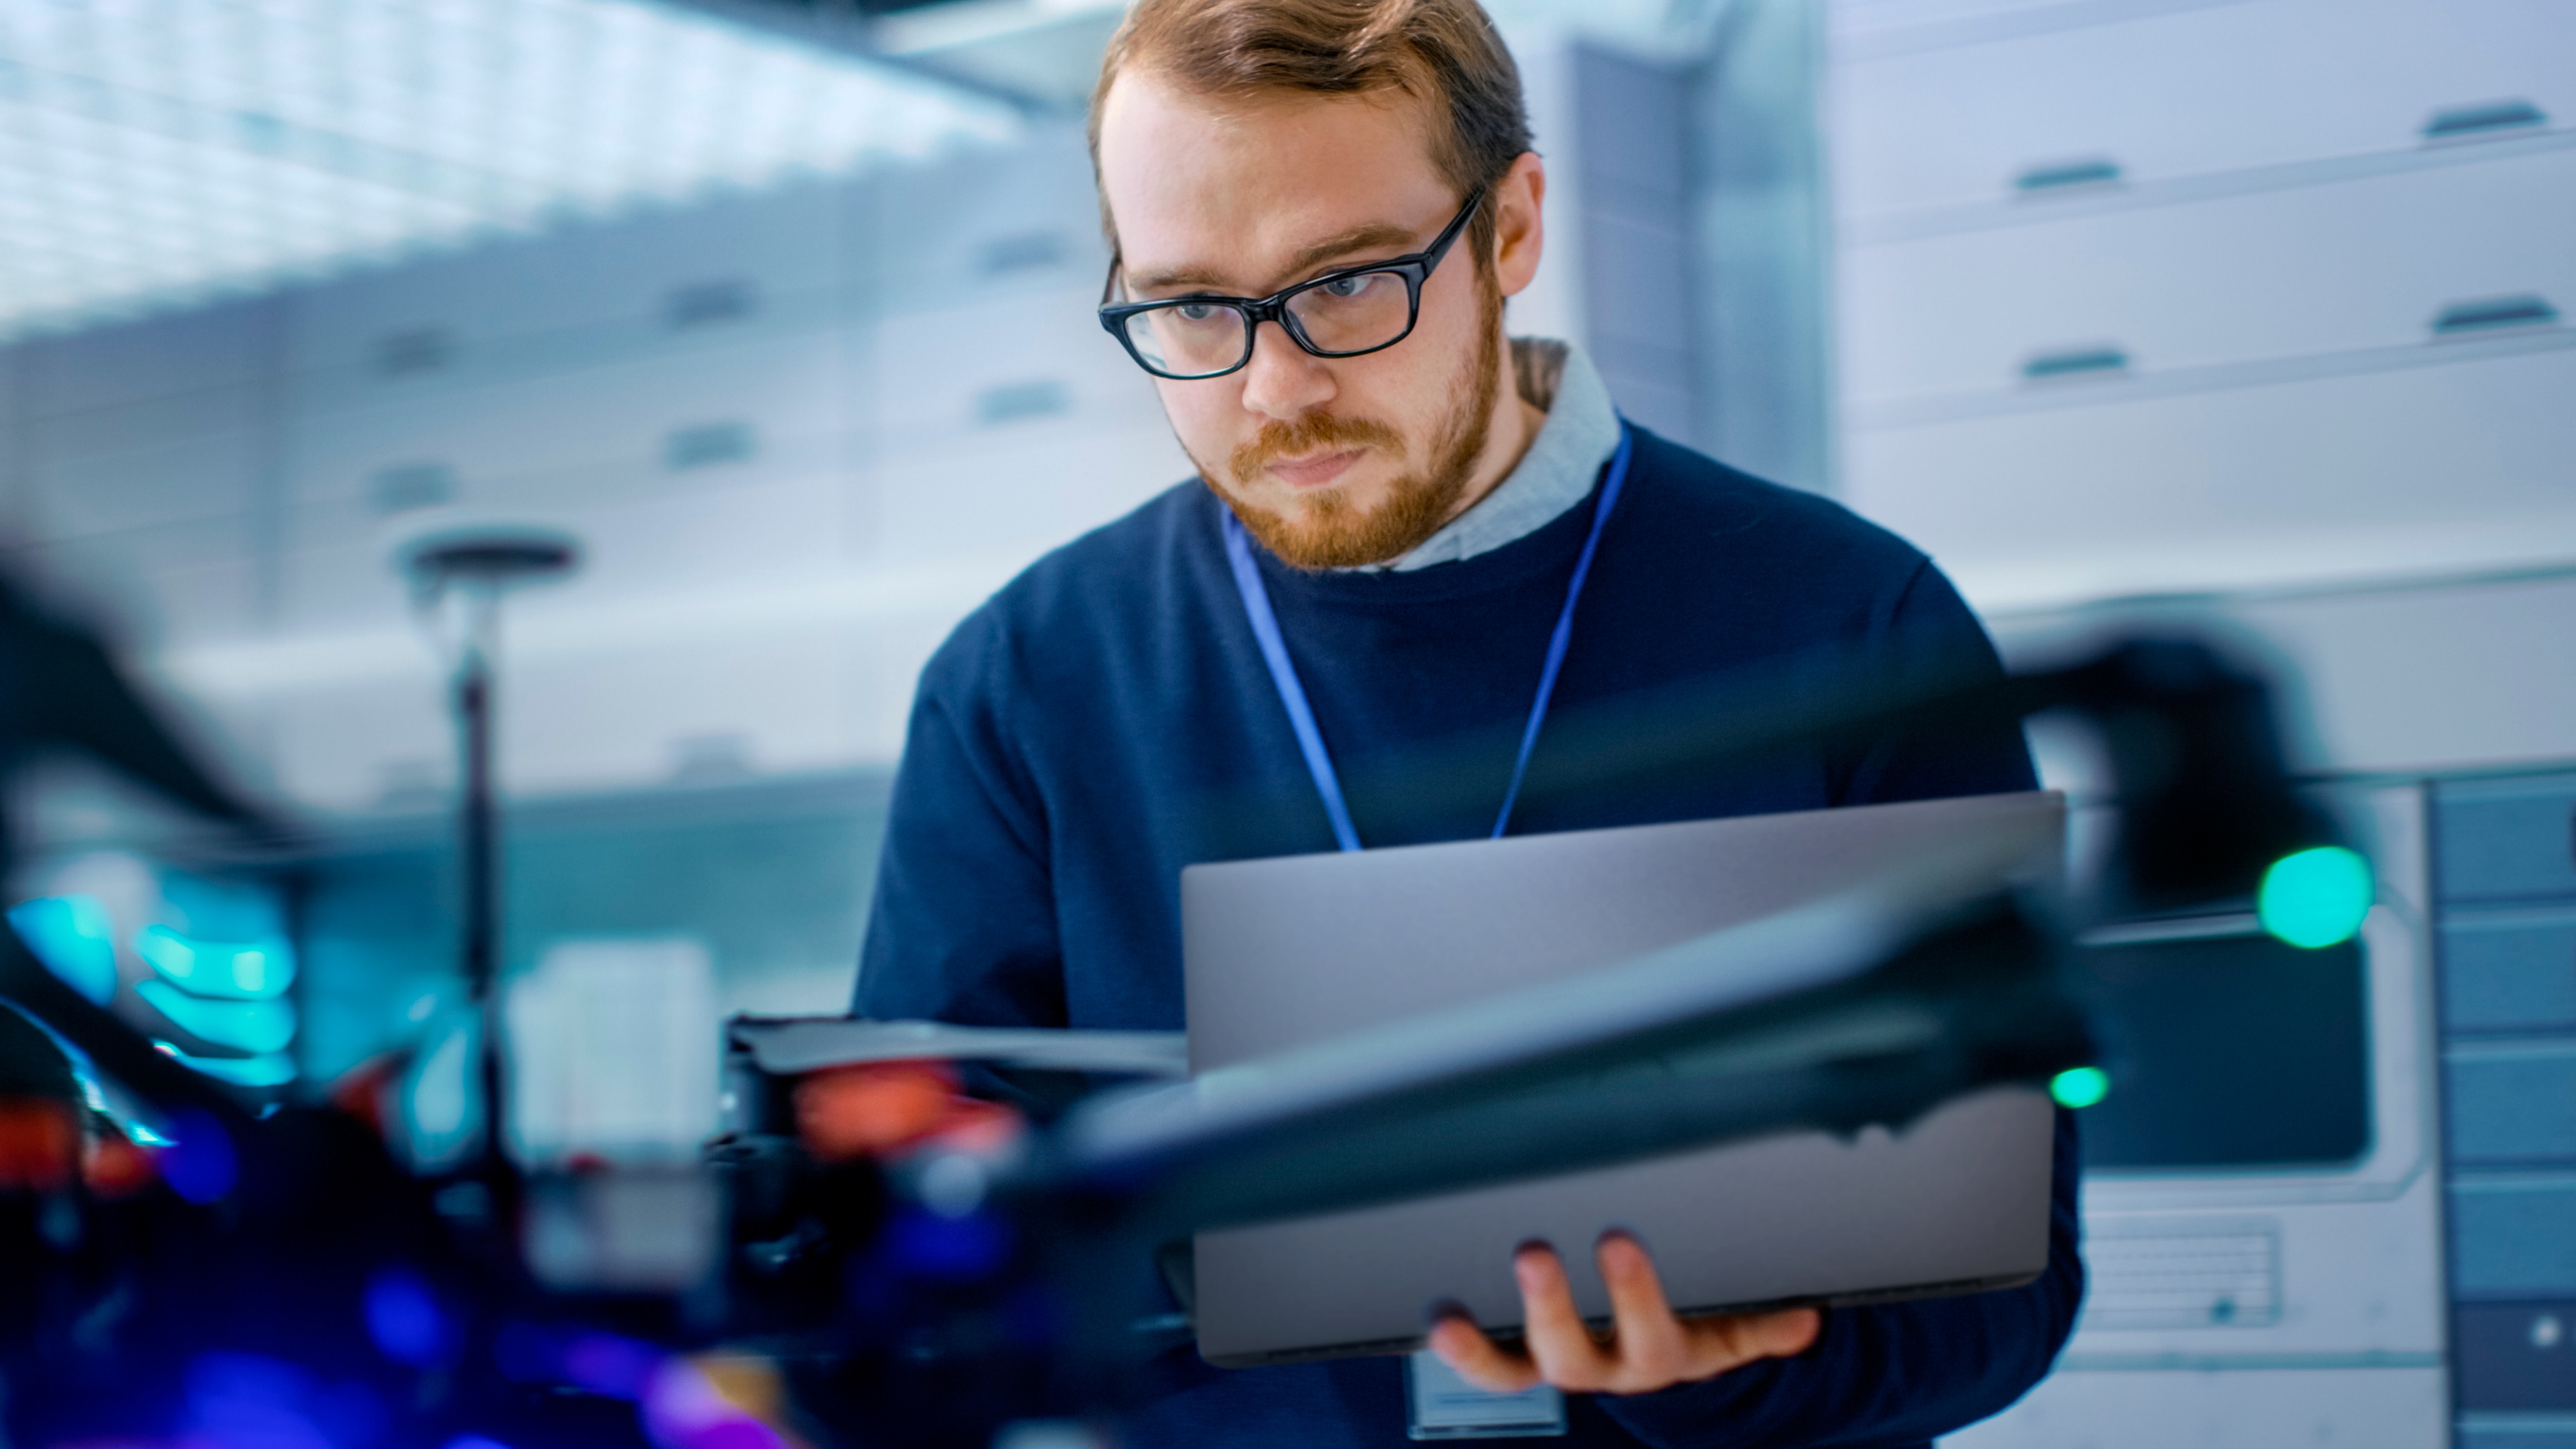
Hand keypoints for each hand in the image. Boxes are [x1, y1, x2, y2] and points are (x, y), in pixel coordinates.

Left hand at [1427, 1233, 1821, 1395]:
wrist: (1663, 1374)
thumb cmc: (1693, 1331)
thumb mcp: (1731, 1333)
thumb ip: (1762, 1325)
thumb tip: (1807, 1317)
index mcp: (1658, 1357)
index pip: (1648, 1333)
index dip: (1632, 1295)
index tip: (1616, 1241)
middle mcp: (1602, 1370)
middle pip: (1572, 1354)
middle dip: (1551, 1306)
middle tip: (1531, 1252)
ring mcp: (1557, 1370)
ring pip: (1515, 1371)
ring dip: (1478, 1350)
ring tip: (1445, 1322)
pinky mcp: (1523, 1365)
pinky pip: (1488, 1368)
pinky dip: (1460, 1349)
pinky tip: (1433, 1321)